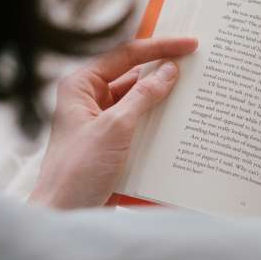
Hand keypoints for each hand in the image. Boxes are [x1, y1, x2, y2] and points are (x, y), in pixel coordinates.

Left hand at [29, 37, 197, 208]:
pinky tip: (182, 120)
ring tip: (194, 90)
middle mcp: (89, 98)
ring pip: (139, 99)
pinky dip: (159, 119)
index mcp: (81, 85)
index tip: (188, 44)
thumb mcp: (115, 127)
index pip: (125, 55)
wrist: (64, 214)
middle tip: (196, 62)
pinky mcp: (113, 141)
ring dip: (164, 97)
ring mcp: (101, 120)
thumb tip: (169, 71)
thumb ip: (143, 96)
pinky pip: (141, 122)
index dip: (159, 47)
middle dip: (163, 70)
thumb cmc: (77, 171)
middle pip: (133, 75)